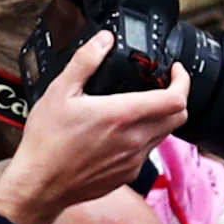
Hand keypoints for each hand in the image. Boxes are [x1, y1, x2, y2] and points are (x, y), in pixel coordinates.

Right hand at [0, 32, 188, 223]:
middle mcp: (135, 140)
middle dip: (176, 96)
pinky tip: (123, 130)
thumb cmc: (48, 141)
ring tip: (139, 104)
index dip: (183, 80)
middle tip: (161, 84)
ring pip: (165, 134)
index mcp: (122, 116)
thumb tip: (104, 40)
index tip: (174, 70)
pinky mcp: (129, 174)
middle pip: (179, 117)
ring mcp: (134, 160)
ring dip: (161, 117)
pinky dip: (145, 136)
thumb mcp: (60, 91)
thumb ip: (85, 62)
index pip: (175, 99)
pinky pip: (149, 151)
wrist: (41, 183)